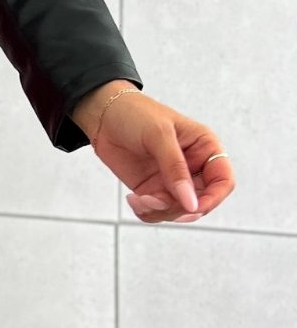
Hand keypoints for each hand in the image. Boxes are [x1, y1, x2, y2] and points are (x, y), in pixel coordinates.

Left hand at [71, 81, 235, 222]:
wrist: (105, 116)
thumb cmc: (136, 115)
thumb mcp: (159, 136)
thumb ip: (175, 169)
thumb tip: (191, 203)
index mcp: (205, 148)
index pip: (223, 181)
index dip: (212, 199)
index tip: (192, 208)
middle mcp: (193, 167)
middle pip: (201, 202)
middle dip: (179, 209)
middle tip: (154, 202)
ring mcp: (172, 180)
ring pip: (178, 211)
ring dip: (159, 212)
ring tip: (139, 199)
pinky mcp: (153, 190)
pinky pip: (157, 212)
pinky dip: (146, 212)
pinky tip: (132, 199)